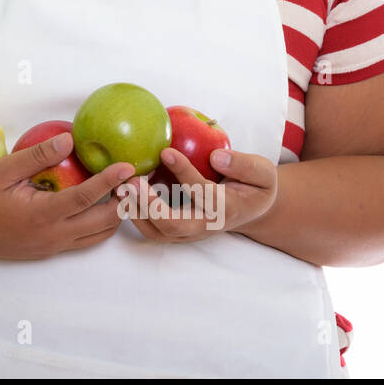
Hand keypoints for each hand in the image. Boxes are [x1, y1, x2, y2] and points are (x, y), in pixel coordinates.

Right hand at [0, 132, 137, 259]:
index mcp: (41, 216)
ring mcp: (50, 247)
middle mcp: (51, 236)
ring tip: (121, 192)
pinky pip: (81, 241)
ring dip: (112, 216)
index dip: (110, 182)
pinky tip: (95, 206)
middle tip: (135, 181)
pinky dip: (96, 225)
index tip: (128, 167)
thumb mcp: (2, 170)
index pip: (86, 198)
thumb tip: (68, 139)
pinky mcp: (45, 251)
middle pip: (102, 223)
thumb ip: (36, 156)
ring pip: (96, 237)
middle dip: (123, 203)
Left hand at [119, 146, 276, 241]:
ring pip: (156, 231)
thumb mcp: (263, 173)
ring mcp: (188, 232)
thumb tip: (216, 157)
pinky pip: (149, 228)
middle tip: (131, 181)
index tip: (165, 152)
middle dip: (149, 206)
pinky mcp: (175, 231)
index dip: (183, 173)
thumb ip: (245, 166)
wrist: (251, 209)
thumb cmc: (255, 186)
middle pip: (172, 226)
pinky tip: (122, 189)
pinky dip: (133, 212)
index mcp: (226, 208)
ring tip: (120, 185)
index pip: (202, 193)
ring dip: (134, 211)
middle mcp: (204, 225)